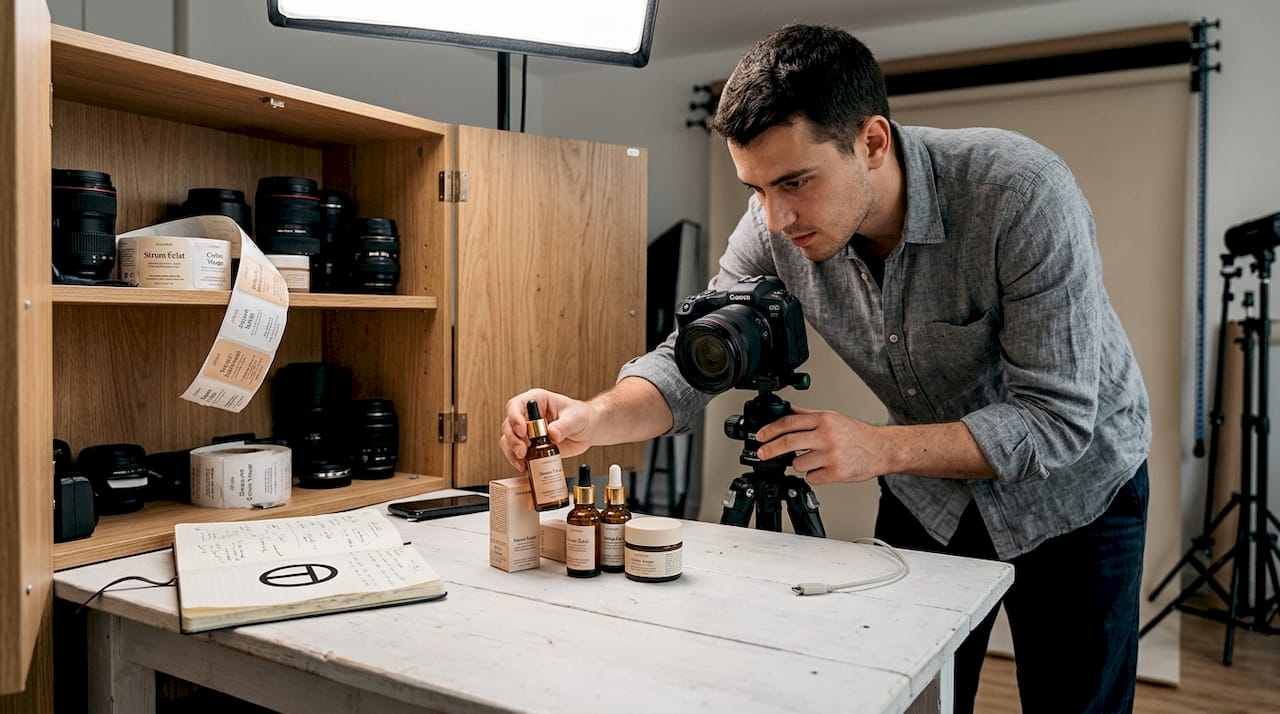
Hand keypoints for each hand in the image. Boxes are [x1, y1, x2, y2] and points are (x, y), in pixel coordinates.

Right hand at [499, 388, 596, 471]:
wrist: (588, 430)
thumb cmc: (582, 417)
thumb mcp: (576, 418)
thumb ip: (563, 425)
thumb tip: (552, 434)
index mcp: (537, 400)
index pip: (516, 405)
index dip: (515, 418)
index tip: (522, 431)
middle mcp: (527, 415)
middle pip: (509, 425)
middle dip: (513, 440)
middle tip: (522, 452)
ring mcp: (527, 431)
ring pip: (508, 440)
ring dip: (512, 453)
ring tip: (522, 464)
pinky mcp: (530, 445)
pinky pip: (516, 453)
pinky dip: (518, 461)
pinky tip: (525, 468)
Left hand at [754, 406, 886, 484]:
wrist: (881, 449)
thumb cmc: (856, 434)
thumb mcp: (832, 418)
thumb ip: (807, 415)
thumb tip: (785, 410)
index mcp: (824, 420)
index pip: (789, 423)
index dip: (770, 430)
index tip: (760, 437)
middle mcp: (827, 436)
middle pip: (789, 442)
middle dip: (771, 449)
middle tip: (762, 454)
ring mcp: (832, 455)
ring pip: (798, 463)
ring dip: (800, 463)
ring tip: (814, 459)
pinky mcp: (836, 473)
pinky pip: (812, 477)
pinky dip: (814, 475)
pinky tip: (825, 468)